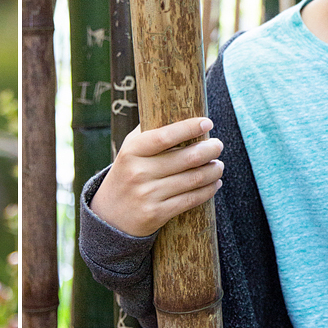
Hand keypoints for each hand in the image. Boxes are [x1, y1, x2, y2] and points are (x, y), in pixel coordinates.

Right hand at [89, 117, 223, 237]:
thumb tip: (178, 112)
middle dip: (210, 149)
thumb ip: (149, 132)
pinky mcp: (157, 214)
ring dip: (213, 171)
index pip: (165, 136)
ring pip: (193, 179)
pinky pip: (191, 199)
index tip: (207, 122)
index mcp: (132, 151)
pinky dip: (208, 190)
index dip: (189, 128)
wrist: (109, 216)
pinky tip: (214, 183)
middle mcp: (139, 172)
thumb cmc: (126, 175)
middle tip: (218, 145)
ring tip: (218, 165)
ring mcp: (148, 194)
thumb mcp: (129, 151)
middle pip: (187, 158)